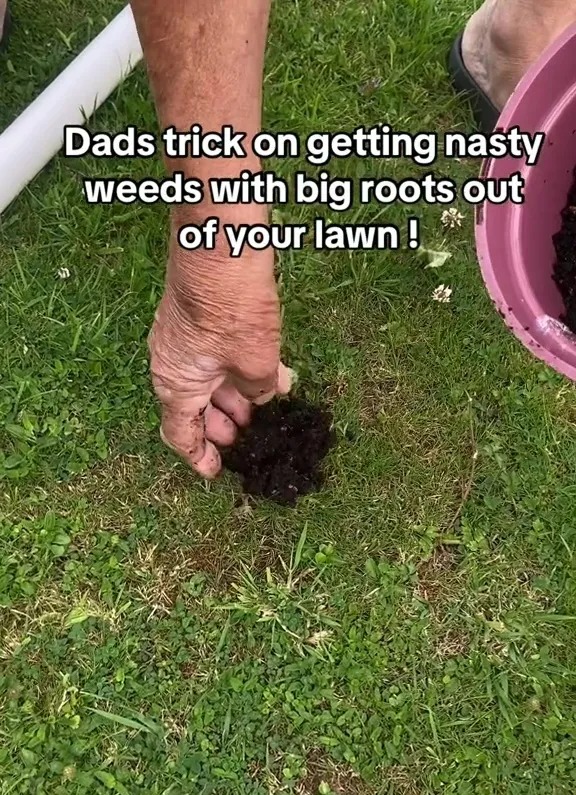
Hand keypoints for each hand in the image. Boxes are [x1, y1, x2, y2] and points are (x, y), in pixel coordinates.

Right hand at [148, 218, 291, 478]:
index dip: (200, 456)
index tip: (216, 469)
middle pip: (194, 408)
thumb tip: (264, 394)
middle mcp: (170, 364)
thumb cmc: (231, 306)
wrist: (221, 244)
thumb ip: (260, 390)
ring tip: (265, 404)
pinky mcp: (195, 318)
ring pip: (206, 380)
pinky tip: (267, 371)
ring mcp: (180, 339)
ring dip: (234, 396)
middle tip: (251, 434)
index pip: (180, 435)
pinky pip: (212, 355)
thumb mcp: (256, 363)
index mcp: (175, 385)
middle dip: (224, 425)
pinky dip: (235, 369)